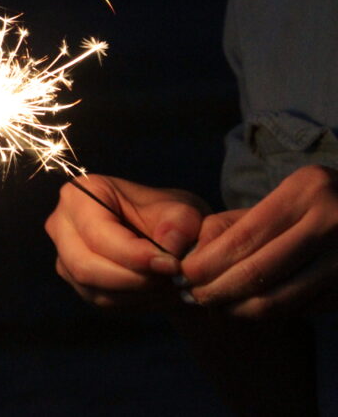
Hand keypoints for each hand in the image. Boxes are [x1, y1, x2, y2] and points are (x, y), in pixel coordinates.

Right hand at [45, 175, 207, 307]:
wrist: (165, 235)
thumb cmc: (166, 215)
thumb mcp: (182, 210)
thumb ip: (179, 225)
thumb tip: (168, 247)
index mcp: (79, 195)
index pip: (96, 234)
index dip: (133, 255)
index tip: (171, 265)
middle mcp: (61, 225)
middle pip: (85, 266)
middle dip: (133, 279)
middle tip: (171, 279)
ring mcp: (65, 255)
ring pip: (94, 289)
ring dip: (137, 294)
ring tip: (170, 285)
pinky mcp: (76, 281)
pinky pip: (101, 301)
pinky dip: (134, 302)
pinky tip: (157, 291)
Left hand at [182, 164, 337, 318]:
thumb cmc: (311, 206)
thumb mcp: (275, 200)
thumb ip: (231, 225)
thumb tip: (189, 260)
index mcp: (307, 191)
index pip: (242, 239)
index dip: (206, 264)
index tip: (181, 275)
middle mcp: (333, 222)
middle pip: (257, 273)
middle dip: (215, 290)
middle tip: (192, 296)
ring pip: (278, 300)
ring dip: (237, 309)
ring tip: (215, 306)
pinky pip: (300, 309)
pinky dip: (268, 313)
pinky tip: (248, 308)